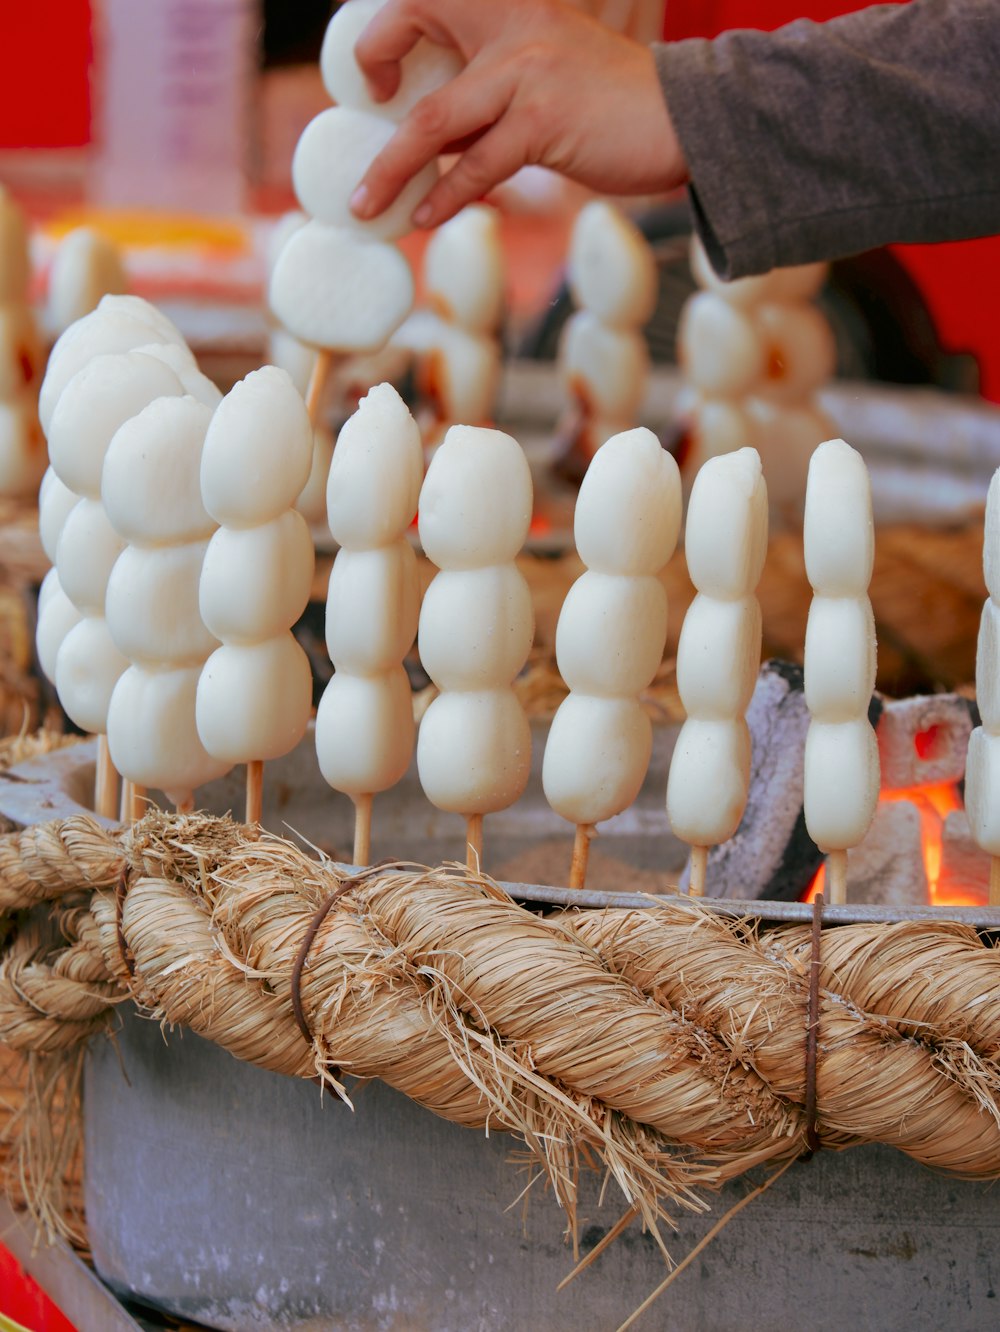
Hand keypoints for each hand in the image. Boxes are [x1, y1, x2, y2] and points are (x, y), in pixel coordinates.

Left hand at [350, 0, 686, 228]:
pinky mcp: (543, 120)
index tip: (379, 83)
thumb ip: (491, 96)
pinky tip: (426, 216)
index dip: (386, 32)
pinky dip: (445, 196)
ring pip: (433, 120)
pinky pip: (476, 164)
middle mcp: (514, 25)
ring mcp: (527, 72)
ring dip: (391, 169)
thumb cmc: (614, 108)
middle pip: (415, 26)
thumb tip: (435, 143)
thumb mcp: (546, 80)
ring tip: (368, 206)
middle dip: (371, 71)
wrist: (686, 118)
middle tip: (361, 129)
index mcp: (512, 8)